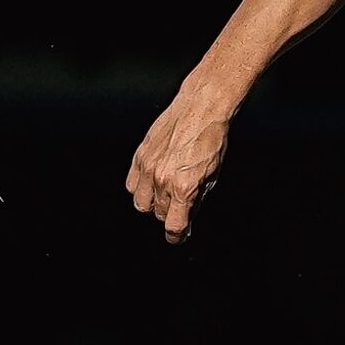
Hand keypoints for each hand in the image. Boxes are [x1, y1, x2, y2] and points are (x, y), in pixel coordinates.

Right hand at [125, 96, 229, 243]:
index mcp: (184, 188)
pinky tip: (154, 181)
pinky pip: (132, 185)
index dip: (177, 236)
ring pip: (141, 203)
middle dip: (171, 215)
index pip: (173, 226)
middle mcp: (162, 180)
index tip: (179, 237)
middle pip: (159, 215)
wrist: (202, 108)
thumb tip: (187, 219)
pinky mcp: (139, 156)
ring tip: (167, 193)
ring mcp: (147, 168)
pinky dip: (140, 188)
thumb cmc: (212, 140)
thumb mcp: (213, 174)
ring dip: (153, 204)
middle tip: (181, 207)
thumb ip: (197, 199)